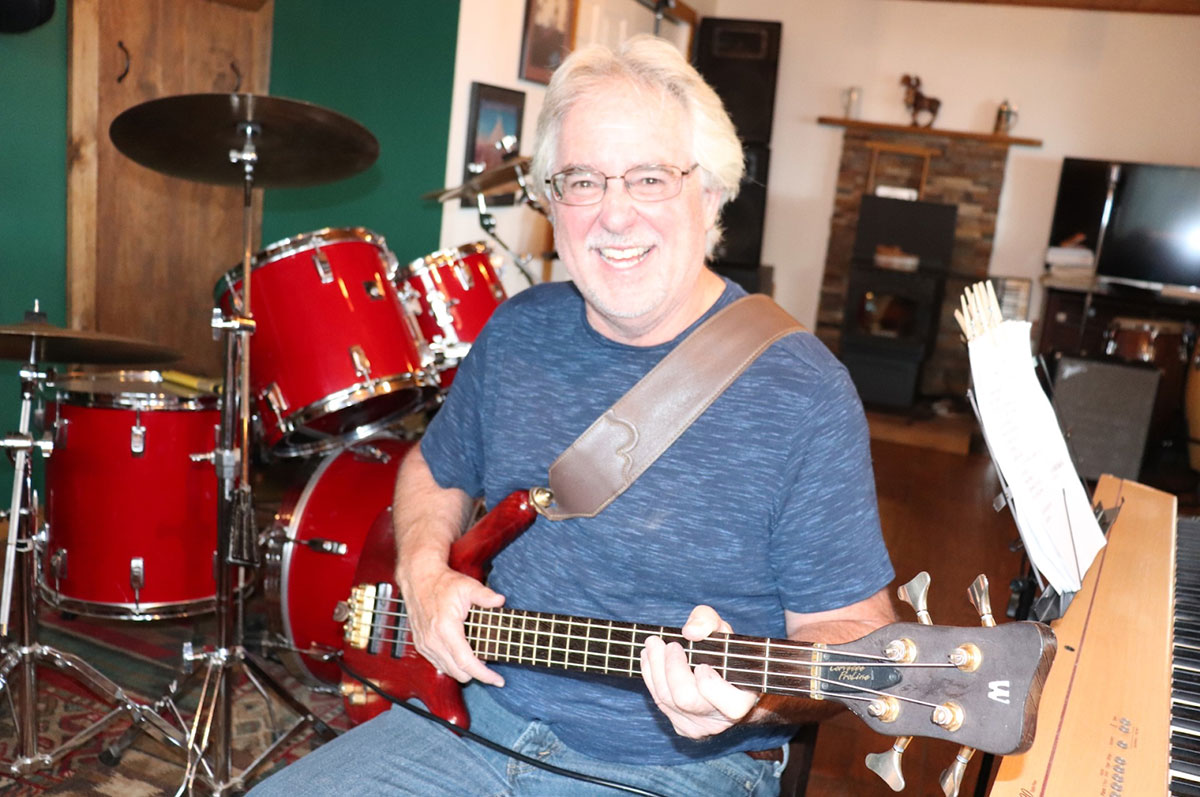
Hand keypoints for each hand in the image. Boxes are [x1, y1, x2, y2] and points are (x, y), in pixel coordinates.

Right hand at [396, 558, 505, 685]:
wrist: (419, 580)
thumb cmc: (442, 583)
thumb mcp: (467, 586)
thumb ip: (485, 596)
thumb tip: (500, 601)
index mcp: (446, 629)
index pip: (467, 662)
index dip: (484, 675)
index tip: (498, 680)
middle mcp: (433, 641)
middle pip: (458, 673)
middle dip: (476, 673)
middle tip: (490, 662)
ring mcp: (425, 645)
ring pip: (448, 671)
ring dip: (463, 670)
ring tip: (477, 657)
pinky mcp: (421, 645)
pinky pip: (438, 664)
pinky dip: (451, 664)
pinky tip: (461, 654)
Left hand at [640, 605, 757, 738]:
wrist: (722, 680)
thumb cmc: (724, 652)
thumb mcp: (722, 629)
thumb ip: (708, 622)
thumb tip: (690, 632)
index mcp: (742, 702)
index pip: (729, 704)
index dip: (710, 685)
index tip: (701, 664)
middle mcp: (720, 721)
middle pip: (686, 700)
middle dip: (672, 668)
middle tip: (667, 644)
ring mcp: (698, 727)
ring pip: (666, 701)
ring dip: (655, 669)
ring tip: (652, 644)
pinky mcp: (681, 726)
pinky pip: (660, 703)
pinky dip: (651, 677)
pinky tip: (649, 659)